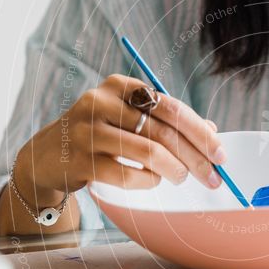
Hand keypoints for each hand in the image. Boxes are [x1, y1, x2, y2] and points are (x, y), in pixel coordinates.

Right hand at [14, 74, 225, 205]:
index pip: (171, 107)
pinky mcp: (80, 159)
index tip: (220, 153)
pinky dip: (149, 182)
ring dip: (174, 170)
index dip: (200, 132)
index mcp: (120, 86)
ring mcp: (88, 130)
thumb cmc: (100, 136)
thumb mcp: (129, 120)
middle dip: (195, 157)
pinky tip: (154, 182)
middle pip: (163, 130)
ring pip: (148, 152)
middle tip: (212, 177)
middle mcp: (101, 102)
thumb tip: (211, 131)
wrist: (48, 156)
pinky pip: (128, 175)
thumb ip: (165, 122)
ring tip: (182, 178)